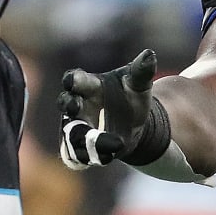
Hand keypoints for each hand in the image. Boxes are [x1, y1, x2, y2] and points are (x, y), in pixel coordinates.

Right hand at [58, 50, 156, 170]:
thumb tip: (150, 54)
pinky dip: (84, 159)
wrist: (137, 123)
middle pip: (66, 104)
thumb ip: (142, 71)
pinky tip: (105, 158)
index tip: (72, 81)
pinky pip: (74, 157)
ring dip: (83, 139)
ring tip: (111, 145)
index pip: (75, 80)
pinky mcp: (81, 149)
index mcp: (88, 86)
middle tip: (75, 108)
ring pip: (70, 134)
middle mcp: (78, 106)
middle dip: (69, 106)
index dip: (72, 80)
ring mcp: (77, 128)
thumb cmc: (131, 96)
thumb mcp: (138, 83)